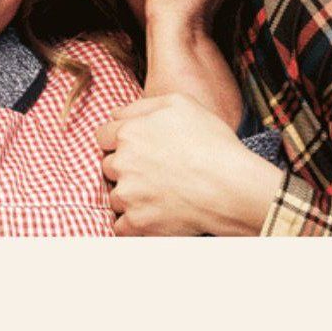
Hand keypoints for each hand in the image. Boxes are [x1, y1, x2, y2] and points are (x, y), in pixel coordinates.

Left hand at [103, 89, 275, 233]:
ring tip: (156, 195)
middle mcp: (123, 164)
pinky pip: (120, 227)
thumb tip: (116, 114)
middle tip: (151, 172)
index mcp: (129, 133)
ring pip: (115, 197)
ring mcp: (129, 196)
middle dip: (124, 168)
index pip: (103, 136)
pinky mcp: (138, 223)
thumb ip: (141, 106)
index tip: (135, 148)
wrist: (228, 187)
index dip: (118, 141)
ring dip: (129, 197)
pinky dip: (132, 224)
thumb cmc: (209, 142)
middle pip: (108, 167)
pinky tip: (150, 216)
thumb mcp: (178, 103)